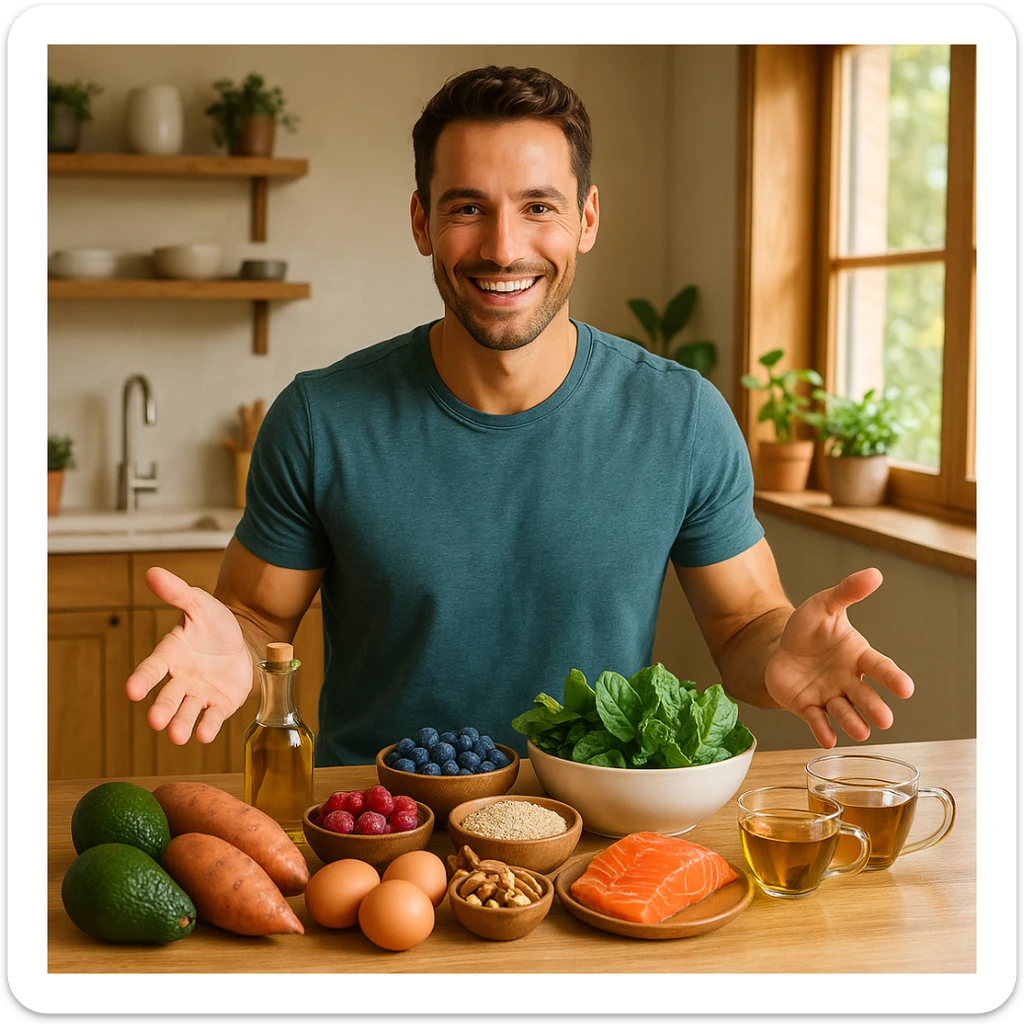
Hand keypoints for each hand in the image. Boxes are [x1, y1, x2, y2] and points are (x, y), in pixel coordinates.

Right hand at [125, 567, 253, 744]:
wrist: (245, 640)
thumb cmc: (214, 624)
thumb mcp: (199, 604)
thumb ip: (177, 592)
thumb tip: (153, 572)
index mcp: (171, 655)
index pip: (152, 668)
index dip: (142, 679)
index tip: (132, 690)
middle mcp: (181, 679)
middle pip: (168, 697)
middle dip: (161, 709)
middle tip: (155, 720)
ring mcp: (199, 694)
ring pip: (187, 712)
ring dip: (181, 725)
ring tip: (176, 735)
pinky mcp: (219, 705)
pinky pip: (212, 718)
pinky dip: (208, 727)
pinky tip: (204, 735)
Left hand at [765, 567, 914, 747]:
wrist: (779, 647)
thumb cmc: (809, 628)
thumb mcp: (824, 605)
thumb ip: (847, 592)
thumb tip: (874, 573)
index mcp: (857, 656)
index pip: (880, 668)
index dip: (892, 678)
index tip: (906, 688)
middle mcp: (848, 680)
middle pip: (865, 697)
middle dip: (875, 708)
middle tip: (885, 720)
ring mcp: (828, 696)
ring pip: (844, 713)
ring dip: (853, 723)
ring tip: (861, 732)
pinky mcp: (807, 707)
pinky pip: (817, 721)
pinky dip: (822, 730)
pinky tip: (828, 739)